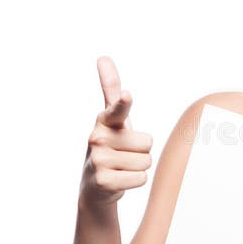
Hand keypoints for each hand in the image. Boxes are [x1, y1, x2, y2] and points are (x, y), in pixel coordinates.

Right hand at [79, 56, 153, 206]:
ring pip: (146, 161)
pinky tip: (120, 180)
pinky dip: (135, 181)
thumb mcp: (112, 119)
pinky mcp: (104, 181)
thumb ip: (111, 90)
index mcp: (104, 121)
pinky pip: (141, 178)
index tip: (128, 96)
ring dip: (138, 167)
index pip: (117, 109)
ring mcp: (99, 160)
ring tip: (122, 168)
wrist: (95, 186)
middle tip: (124, 156)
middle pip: (147, 143)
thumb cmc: (110, 146)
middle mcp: (98, 138)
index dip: (124, 103)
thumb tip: (103, 57)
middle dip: (141, 152)